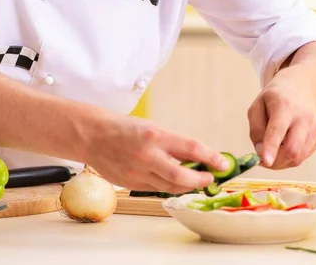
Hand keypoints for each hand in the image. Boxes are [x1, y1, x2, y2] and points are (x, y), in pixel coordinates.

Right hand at [84, 114, 229, 192]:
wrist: (92, 136)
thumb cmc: (123, 128)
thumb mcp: (151, 128)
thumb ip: (172, 144)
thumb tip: (195, 157)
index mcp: (155, 136)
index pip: (190, 148)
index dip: (210, 157)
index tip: (223, 163)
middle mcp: (147, 156)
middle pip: (182, 177)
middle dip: (201, 180)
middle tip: (211, 177)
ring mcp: (138, 172)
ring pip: (170, 187)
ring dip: (187, 186)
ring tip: (196, 180)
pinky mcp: (131, 184)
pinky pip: (156, 189)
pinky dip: (169, 186)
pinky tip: (175, 182)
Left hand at [247, 66, 315, 169]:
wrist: (302, 87)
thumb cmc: (274, 99)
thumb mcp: (257, 106)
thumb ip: (255, 130)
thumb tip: (261, 153)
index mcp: (284, 105)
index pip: (278, 130)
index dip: (271, 147)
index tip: (265, 161)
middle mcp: (304, 116)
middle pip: (292, 149)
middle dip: (275, 162)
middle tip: (262, 161)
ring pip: (298, 157)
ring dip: (282, 161)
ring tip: (273, 150)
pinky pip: (303, 156)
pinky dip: (291, 157)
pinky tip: (286, 143)